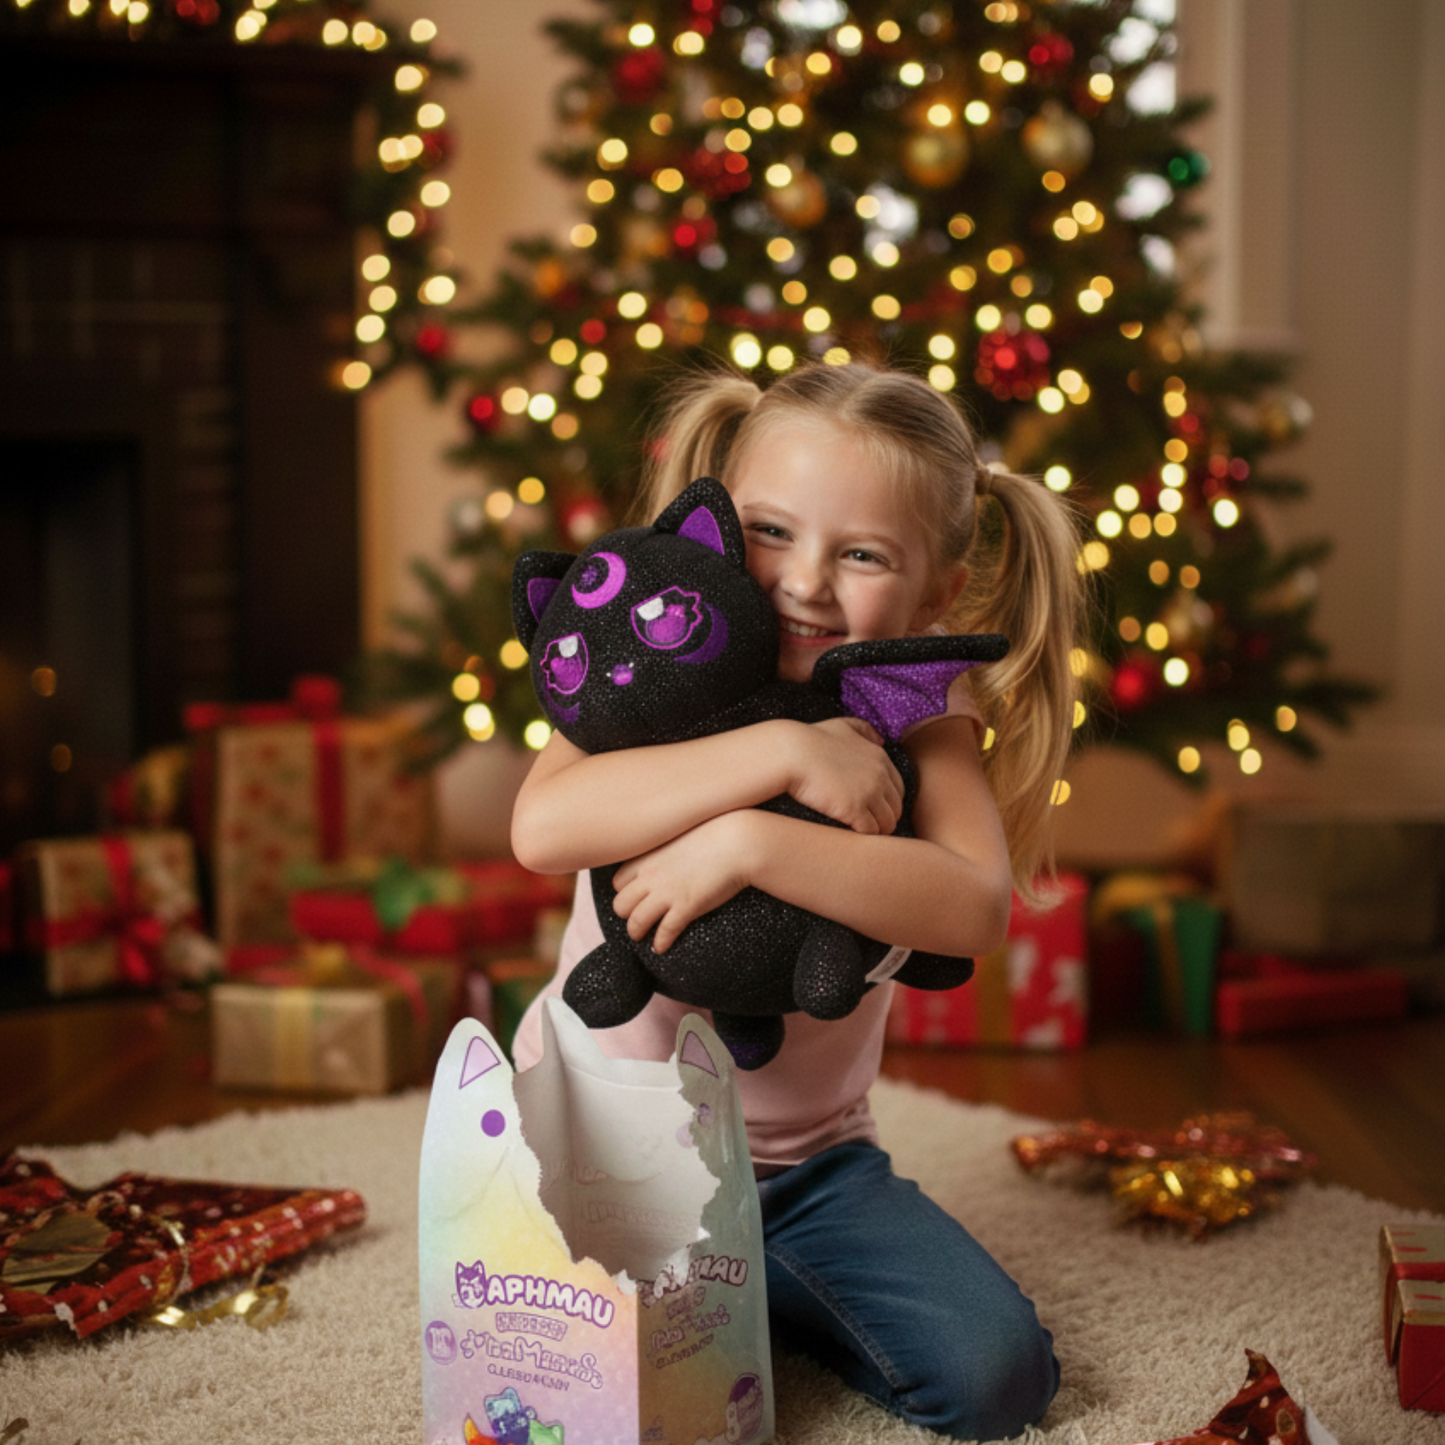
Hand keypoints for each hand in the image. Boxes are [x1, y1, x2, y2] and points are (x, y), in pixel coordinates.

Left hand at [612, 812, 754, 952]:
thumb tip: (667, 856)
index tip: (634, 898)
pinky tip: (662, 947)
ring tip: (642, 937)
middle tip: (637, 918)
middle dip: (627, 914)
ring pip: (636, 922)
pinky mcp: (685, 907)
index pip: (618, 882)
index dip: (625, 892)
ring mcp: (666, 893)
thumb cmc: (715, 831)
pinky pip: (664, 932)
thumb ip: (665, 847)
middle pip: (621, 905)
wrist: (738, 841)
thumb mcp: (679, 833)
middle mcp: (650, 875)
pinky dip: (660, 943)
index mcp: (647, 856)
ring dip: (637, 933)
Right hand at [784, 717, 902, 833]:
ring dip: (876, 829)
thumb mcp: (842, 725)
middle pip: (895, 807)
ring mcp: (869, 793)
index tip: (876, 807)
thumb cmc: (811, 739)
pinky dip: (864, 835)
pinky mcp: (854, 810)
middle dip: (885, 817)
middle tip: (869, 823)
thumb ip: (865, 730)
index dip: (888, 800)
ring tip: (861, 832)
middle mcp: (880, 776)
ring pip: (887, 823)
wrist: (791, 754)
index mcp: (880, 757)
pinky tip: (852, 833)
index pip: (898, 788)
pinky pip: (870, 831)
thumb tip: (881, 741)